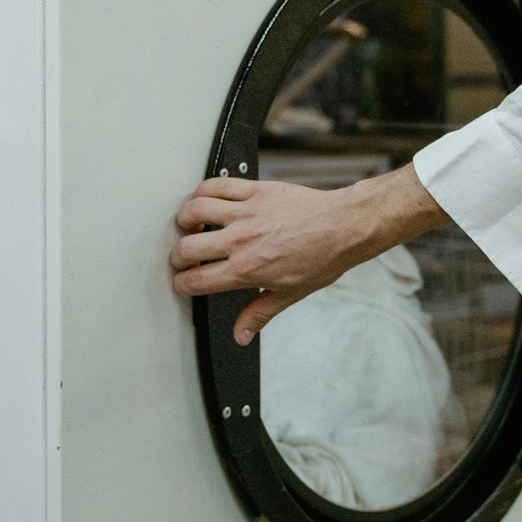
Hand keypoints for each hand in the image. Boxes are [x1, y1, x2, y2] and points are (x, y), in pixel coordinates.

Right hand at [169, 167, 450, 345]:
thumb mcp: (289, 293)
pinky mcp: (255, 191)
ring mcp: (246, 213)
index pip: (194, 280)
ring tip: (190, 226)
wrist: (343, 227)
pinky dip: (204, 190)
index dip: (181, 284)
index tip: (183, 282)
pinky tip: (206, 199)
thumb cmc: (322, 258)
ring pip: (195, 210)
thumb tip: (241, 335)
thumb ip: (258, 314)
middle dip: (177, 256)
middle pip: (186, 247)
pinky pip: (218, 185)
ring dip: (185, 220)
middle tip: (183, 258)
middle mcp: (241, 240)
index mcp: (246, 269)